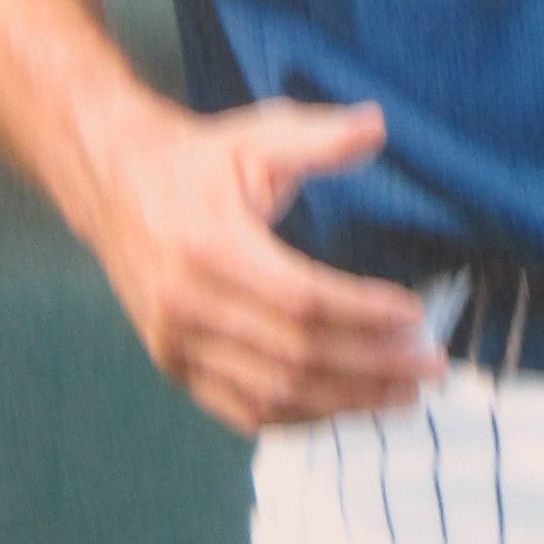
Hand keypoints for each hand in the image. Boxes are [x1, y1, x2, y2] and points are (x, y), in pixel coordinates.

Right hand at [74, 89, 440, 435]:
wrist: (113, 183)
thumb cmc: (196, 160)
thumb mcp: (255, 135)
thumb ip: (319, 136)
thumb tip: (378, 124)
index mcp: (211, 247)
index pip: (302, 300)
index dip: (364, 314)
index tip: (415, 318)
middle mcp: (187, 304)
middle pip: (296, 356)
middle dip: (373, 368)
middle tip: (430, 368)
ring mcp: (175, 344)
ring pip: (273, 395)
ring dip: (346, 403)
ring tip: (403, 397)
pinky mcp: (172, 366)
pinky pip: (243, 411)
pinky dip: (300, 418)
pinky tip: (347, 409)